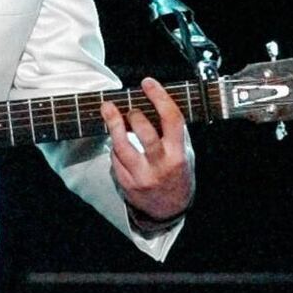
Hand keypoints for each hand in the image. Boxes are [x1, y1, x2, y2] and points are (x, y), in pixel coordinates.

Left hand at [101, 77, 194, 221]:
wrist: (170, 210)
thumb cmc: (177, 172)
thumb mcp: (185, 152)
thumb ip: (173, 130)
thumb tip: (156, 98)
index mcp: (179, 154)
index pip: (172, 120)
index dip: (159, 97)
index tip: (147, 83)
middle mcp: (161, 166)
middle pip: (144, 134)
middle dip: (134, 115)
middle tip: (130, 108)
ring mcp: (143, 176)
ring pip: (122, 146)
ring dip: (113, 124)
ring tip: (107, 108)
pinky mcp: (127, 183)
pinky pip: (115, 159)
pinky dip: (113, 146)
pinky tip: (115, 139)